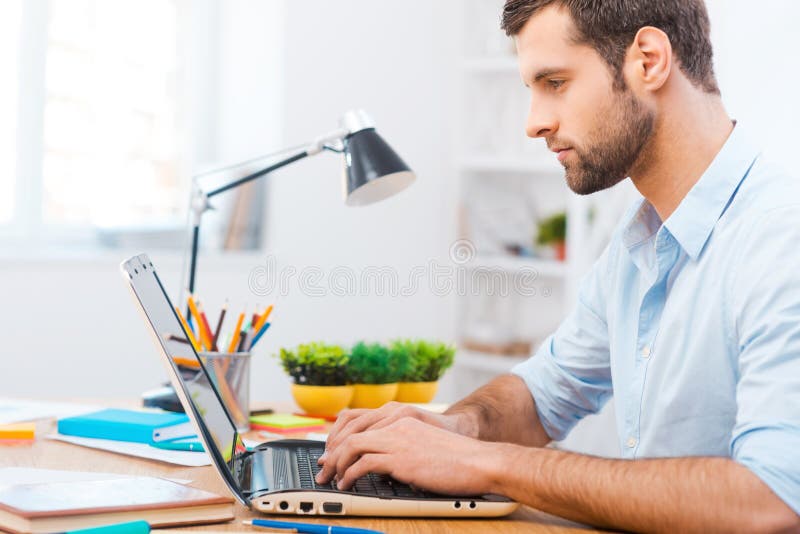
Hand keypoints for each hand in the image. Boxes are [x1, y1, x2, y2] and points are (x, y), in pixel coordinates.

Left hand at [316, 417, 506, 494]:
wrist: (479, 461)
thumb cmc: (458, 460)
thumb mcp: (424, 446)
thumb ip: (402, 449)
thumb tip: (380, 467)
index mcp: (401, 419)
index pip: (358, 420)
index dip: (339, 437)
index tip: (330, 453)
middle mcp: (396, 424)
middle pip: (350, 431)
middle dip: (331, 451)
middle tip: (322, 468)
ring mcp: (398, 440)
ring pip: (352, 445)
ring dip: (336, 463)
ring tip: (330, 478)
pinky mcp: (401, 458)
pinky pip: (363, 463)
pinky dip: (350, 474)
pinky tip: (347, 484)